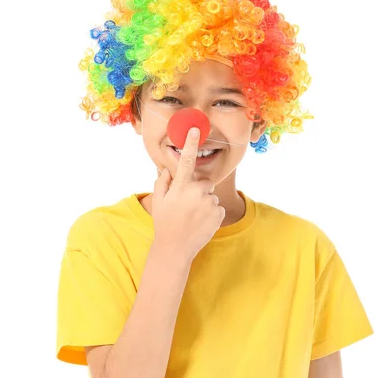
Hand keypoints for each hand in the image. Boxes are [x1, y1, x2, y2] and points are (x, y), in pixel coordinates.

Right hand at [152, 128, 225, 260]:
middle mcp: (196, 191)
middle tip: (187, 205)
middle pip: (204, 182)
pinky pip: (218, 207)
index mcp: (180, 186)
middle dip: (198, 189)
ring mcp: (209, 202)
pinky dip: (211, 213)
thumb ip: (162, 182)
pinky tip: (201, 222)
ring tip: (193, 217)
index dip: (190, 143)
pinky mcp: (219, 213)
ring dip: (204, 203)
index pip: (185, 160)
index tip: (195, 129)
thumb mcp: (158, 201)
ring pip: (210, 195)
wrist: (175, 248)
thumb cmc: (164, 223)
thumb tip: (169, 170)